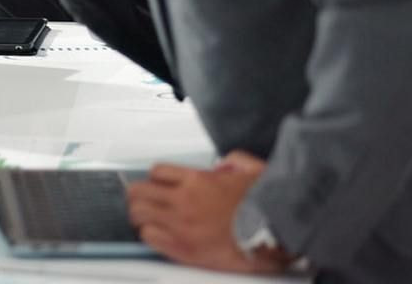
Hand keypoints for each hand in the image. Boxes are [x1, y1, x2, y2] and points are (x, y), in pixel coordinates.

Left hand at [126, 152, 290, 273]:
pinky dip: (149, 235)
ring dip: (140, 215)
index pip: (157, 172)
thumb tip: (223, 166)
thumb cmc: (265, 206)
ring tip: (143, 218)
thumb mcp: (251, 170)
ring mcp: (181, 225)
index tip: (157, 184)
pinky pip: (150, 238)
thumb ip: (233, 162)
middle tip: (142, 200)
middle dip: (138, 195)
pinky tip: (155, 235)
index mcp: (197, 180)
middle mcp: (184, 200)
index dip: (155, 178)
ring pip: (139, 215)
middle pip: (140, 192)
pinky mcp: (184, 249)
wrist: (273, 234)